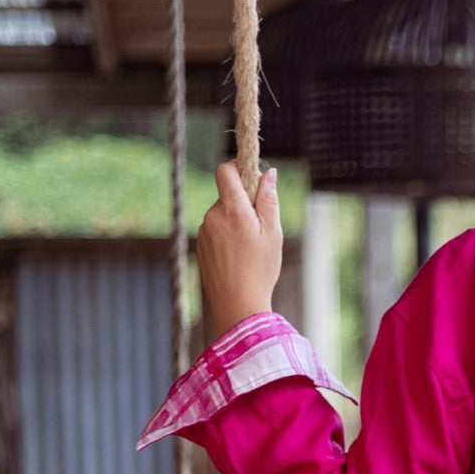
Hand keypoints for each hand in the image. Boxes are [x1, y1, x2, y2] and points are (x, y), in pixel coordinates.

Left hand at [196, 160, 282, 333]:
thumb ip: (269, 200)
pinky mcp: (201, 245)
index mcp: (232, 210)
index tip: (252, 179)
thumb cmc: (260, 270)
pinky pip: (216, 230)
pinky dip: (228, 236)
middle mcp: (213, 216)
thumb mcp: (273, 233)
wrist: (237, 305)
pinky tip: (239, 258)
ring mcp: (204, 231)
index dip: (238, 168)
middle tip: (262, 227)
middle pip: (227, 194)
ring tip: (250, 248)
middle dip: (244, 203)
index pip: (225, 170)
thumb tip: (268, 172)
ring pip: (222, 214)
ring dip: (236, 222)